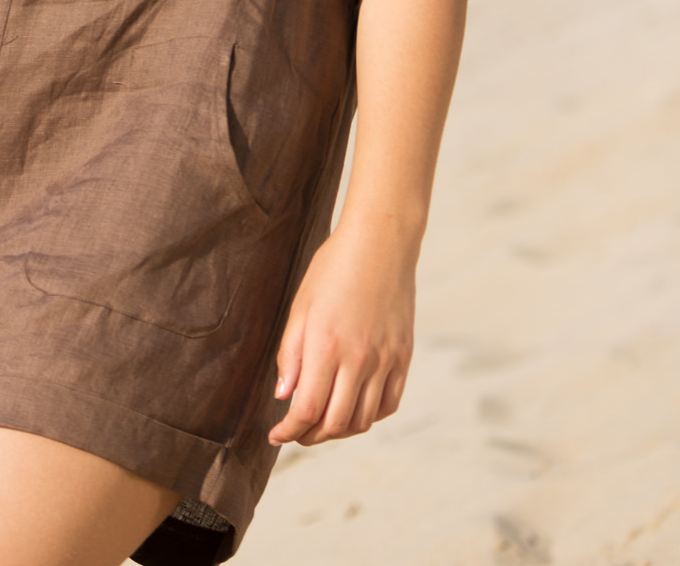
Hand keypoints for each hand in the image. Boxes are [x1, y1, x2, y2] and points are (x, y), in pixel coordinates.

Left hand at [268, 219, 415, 445]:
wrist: (380, 243)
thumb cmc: (333, 268)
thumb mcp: (301, 306)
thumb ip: (290, 354)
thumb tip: (283, 397)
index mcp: (326, 345)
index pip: (306, 409)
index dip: (288, 430)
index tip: (276, 435)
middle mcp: (358, 359)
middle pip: (335, 423)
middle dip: (310, 436)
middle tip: (296, 433)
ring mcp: (385, 360)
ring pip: (363, 420)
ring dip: (339, 430)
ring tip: (322, 423)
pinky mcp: (403, 357)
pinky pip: (388, 405)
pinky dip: (370, 417)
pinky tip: (354, 408)